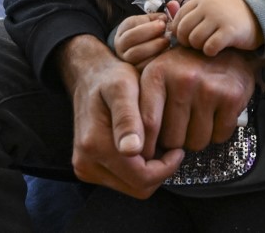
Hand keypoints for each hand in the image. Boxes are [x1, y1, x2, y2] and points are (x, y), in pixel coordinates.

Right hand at [58, 34, 183, 198]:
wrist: (89, 77)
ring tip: (158, 142)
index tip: (178, 148)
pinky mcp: (90, 169)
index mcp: (94, 145)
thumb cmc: (110, 77)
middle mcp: (86, 163)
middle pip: (138, 187)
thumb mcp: (123, 87)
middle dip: (160, 170)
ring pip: (132, 187)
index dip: (166, 167)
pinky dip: (139, 168)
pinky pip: (124, 180)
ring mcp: (86, 168)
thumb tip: (131, 150)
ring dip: (150, 170)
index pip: (141, 177)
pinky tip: (146, 145)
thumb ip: (128, 117)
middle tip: (171, 146)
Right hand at [114, 13, 172, 68]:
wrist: (147, 57)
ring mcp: (125, 59)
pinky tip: (165, 54)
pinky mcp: (133, 71)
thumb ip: (163, 14)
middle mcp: (121, 44)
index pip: (131, 23)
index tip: (163, 20)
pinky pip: (141, 67)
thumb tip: (173, 5)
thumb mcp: (154, 23)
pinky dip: (154, 60)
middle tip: (165, 30)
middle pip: (130, 37)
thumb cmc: (153, 36)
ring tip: (166, 41)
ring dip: (153, 46)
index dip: (148, 22)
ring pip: (134, 53)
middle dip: (149, 32)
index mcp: (124, 29)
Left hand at [138, 46, 257, 154]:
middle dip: (175, 142)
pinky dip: (217, 133)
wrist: (222, 45)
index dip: (147, 146)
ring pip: (196, 142)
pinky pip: (219, 136)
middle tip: (179, 128)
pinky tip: (214, 117)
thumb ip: (140, 105)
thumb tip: (131, 148)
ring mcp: (209, 88)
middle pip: (172, 139)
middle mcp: (183, 79)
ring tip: (196, 121)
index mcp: (158, 74)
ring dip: (196, 139)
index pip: (147, 124)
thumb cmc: (183, 67)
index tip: (147, 156)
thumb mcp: (156, 74)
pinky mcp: (232, 97)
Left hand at [171, 0, 263, 55]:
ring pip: (194, 40)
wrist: (260, 18)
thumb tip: (168, 6)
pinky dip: (210, 52)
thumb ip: (190, 10)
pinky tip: (217, 50)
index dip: (179, 31)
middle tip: (197, 45)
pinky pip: (209, 48)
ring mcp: (219, 18)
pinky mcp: (229, 32)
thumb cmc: (231, 16)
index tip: (187, 37)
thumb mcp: (210, 8)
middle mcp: (209, 6)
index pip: (178, 17)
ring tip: (209, 45)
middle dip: (187, 41)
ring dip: (199, 47)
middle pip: (183, 30)